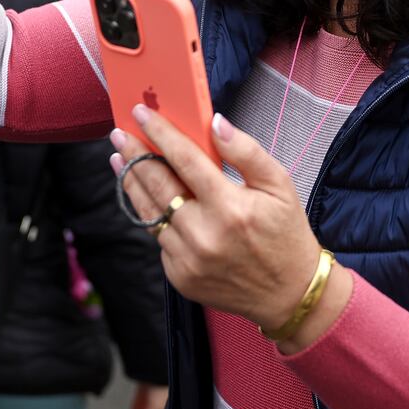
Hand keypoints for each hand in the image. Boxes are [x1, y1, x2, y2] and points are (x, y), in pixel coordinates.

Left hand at [109, 108, 349, 341]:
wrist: (289, 294)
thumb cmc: (285, 234)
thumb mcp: (279, 186)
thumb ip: (246, 151)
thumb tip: (216, 123)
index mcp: (229, 208)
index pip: (184, 160)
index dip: (159, 133)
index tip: (141, 113)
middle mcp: (203, 235)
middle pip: (156, 184)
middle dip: (134, 153)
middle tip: (120, 134)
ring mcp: (188, 259)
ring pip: (149, 212)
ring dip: (132, 182)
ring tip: (121, 160)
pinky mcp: (180, 276)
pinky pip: (159, 238)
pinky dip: (152, 214)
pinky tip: (147, 197)